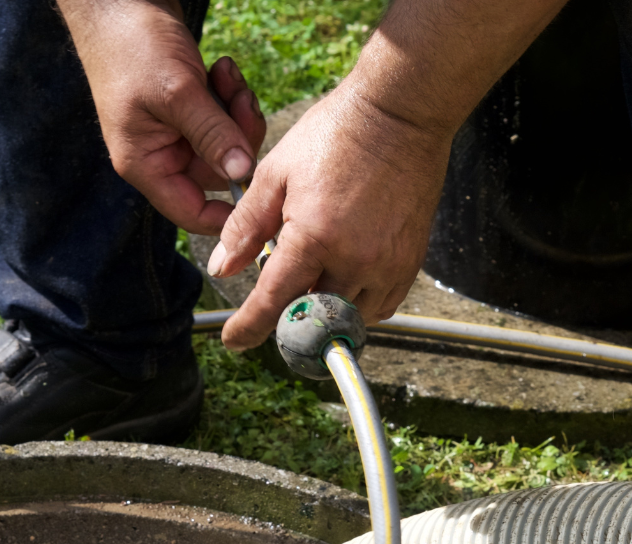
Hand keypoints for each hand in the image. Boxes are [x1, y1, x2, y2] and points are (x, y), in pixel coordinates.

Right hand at [61, 0, 266, 234]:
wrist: (118, 0)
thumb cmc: (132, 45)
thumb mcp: (177, 92)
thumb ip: (212, 134)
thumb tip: (243, 174)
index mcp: (146, 164)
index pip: (191, 213)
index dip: (228, 214)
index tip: (261, 193)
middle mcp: (160, 154)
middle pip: (219, 173)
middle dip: (238, 138)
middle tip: (242, 100)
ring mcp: (175, 131)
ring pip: (226, 143)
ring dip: (237, 110)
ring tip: (228, 74)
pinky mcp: (189, 109)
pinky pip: (223, 118)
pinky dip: (230, 95)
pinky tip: (222, 68)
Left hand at [208, 85, 454, 350]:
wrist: (400, 114)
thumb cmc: (334, 135)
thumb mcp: (275, 173)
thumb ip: (245, 226)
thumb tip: (221, 268)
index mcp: (313, 236)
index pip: (273, 301)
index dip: (248, 328)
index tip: (234, 340)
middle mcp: (354, 260)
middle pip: (313, 317)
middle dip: (290, 317)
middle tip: (277, 301)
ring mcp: (387, 264)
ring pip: (349, 317)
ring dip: (326, 311)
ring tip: (313, 281)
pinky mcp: (410, 261)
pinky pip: (381, 305)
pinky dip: (358, 304)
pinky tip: (344, 280)